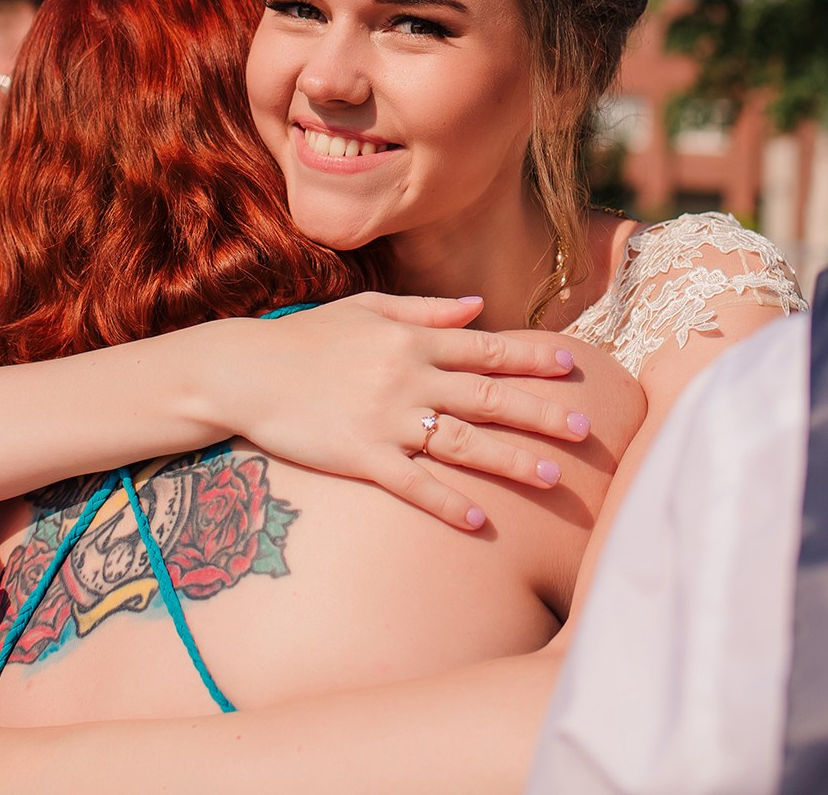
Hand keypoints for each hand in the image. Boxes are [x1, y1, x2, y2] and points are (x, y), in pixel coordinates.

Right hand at [220, 292, 590, 529]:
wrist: (243, 370)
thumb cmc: (306, 337)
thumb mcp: (367, 308)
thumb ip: (426, 308)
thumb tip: (477, 306)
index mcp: (412, 339)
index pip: (487, 349)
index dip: (532, 358)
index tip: (572, 365)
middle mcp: (407, 376)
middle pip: (488, 397)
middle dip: (540, 414)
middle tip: (584, 430)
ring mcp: (384, 418)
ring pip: (462, 443)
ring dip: (510, 462)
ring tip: (552, 479)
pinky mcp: (358, 456)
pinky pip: (412, 484)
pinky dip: (446, 503)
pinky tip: (479, 522)